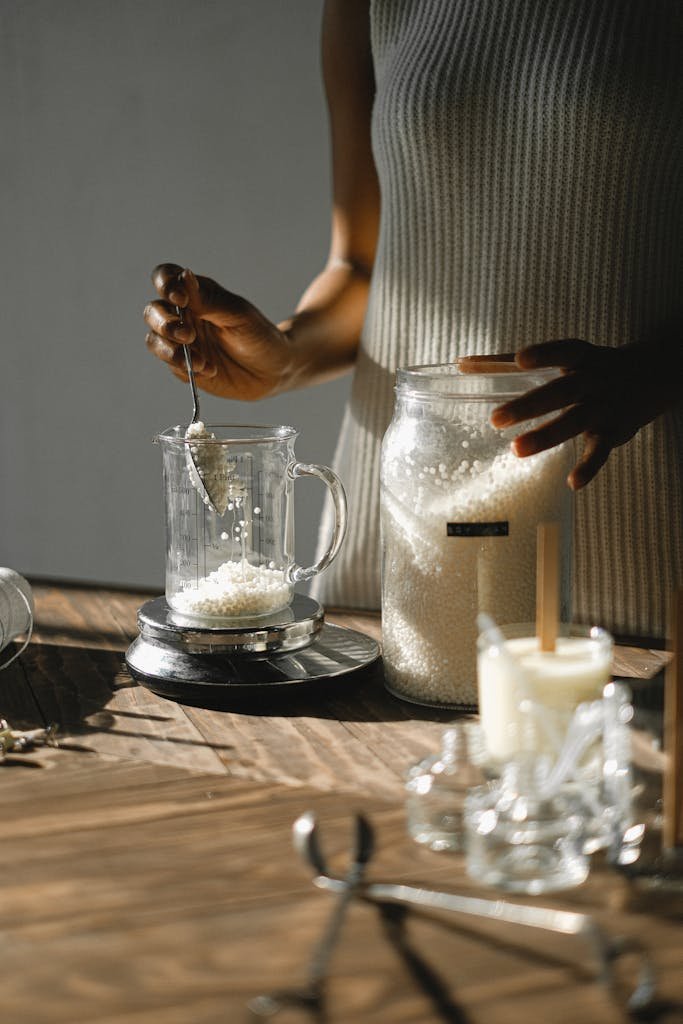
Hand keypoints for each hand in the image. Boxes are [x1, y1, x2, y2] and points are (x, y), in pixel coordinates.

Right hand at [144, 263, 295, 399]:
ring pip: (155, 341)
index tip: (181, 298)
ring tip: (200, 361)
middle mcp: (182, 316)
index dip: (165, 285)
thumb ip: (208, 300)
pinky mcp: (183, 368)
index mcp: (194, 294)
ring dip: (171, 351)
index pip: (165, 279)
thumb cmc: (259, 335)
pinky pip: (172, 366)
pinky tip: (210, 370)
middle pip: (153, 312)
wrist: (273, 371)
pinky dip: (185, 369)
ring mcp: (181, 343)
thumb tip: (183, 276)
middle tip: (188, 335)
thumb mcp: (238, 314)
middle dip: (165, 323)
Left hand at [487, 339, 665, 489]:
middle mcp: (593, 381)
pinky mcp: (613, 433)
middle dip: (530, 405)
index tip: (520, 359)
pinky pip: (601, 452)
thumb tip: (460, 363)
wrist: (651, 376)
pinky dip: (589, 467)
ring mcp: (604, 408)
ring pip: (576, 422)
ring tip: (517, 450)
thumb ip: (507, 362)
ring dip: (547, 436)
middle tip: (496, 419)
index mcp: (580, 358)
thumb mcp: (557, 358)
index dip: (544, 354)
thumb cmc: (589, 366)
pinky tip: (571, 482)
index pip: (563, 351)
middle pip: (562, 392)